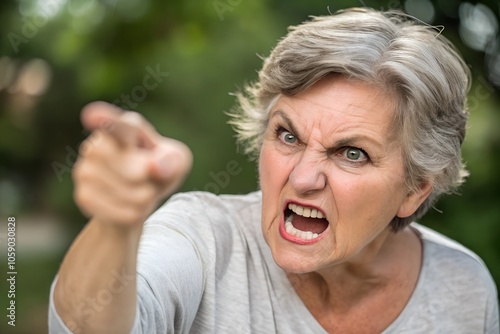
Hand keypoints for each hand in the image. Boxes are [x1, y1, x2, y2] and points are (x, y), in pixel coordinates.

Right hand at [72, 101, 192, 225]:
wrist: (137, 198)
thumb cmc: (161, 169)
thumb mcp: (177, 162)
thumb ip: (172, 161)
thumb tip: (154, 167)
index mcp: (125, 129)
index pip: (117, 126)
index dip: (105, 120)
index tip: (93, 116)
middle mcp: (98, 144)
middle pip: (134, 170)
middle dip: (150, 180)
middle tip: (150, 176)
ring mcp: (85, 170)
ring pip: (133, 194)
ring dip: (146, 199)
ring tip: (140, 190)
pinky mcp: (83, 195)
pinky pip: (123, 213)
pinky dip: (136, 214)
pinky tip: (129, 205)